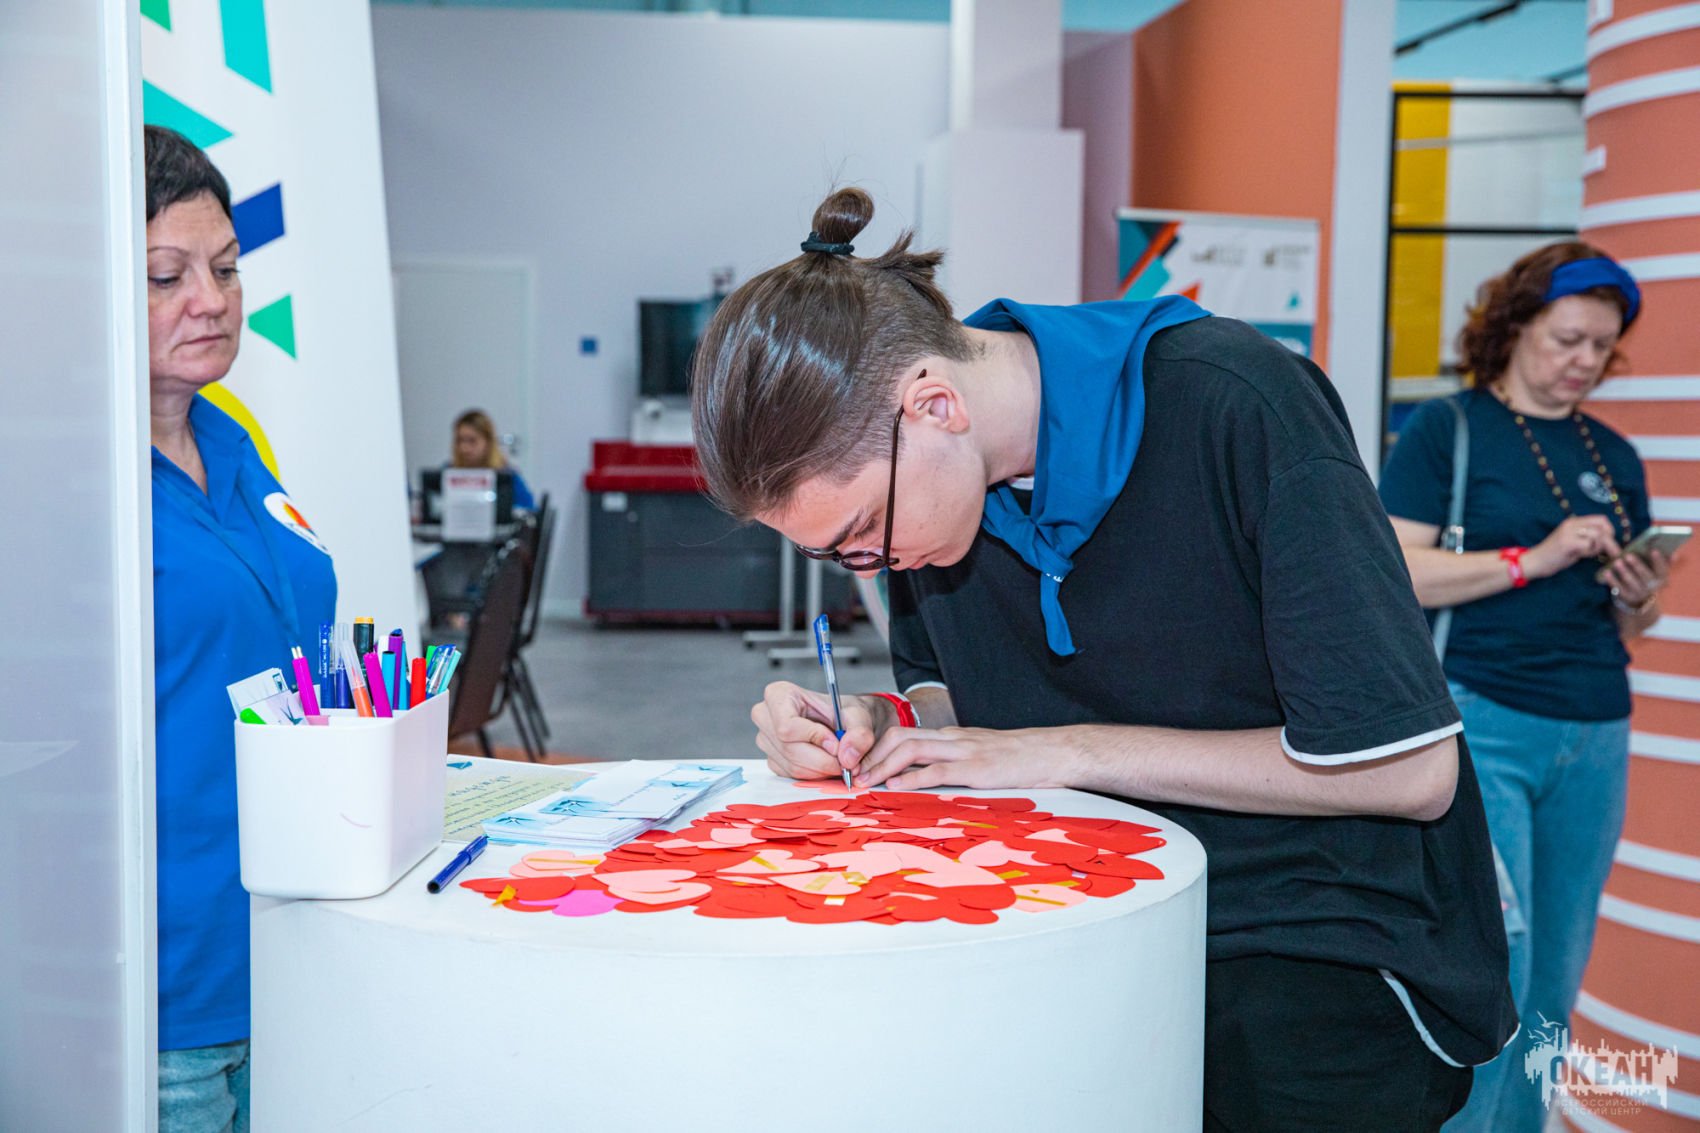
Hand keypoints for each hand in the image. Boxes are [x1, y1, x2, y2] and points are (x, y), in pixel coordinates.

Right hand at [751, 682, 877, 780]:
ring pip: (792, 766)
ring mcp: (766, 740)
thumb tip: (848, 757)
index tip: (836, 743)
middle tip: (844, 758)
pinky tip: (824, 761)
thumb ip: (859, 732)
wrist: (843, 722)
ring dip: (821, 769)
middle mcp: (765, 716)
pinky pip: (792, 776)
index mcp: (779, 695)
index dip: (814, 738)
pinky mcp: (772, 760)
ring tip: (837, 758)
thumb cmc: (844, 712)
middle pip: (789, 749)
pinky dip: (814, 775)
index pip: (787, 726)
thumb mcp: (858, 715)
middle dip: (822, 759)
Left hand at [856, 725, 1080, 790]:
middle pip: (899, 737)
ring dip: (883, 766)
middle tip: (854, 777)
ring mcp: (962, 751)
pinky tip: (897, 787)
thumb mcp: (979, 755)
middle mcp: (951, 738)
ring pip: (910, 749)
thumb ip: (952, 762)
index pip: (903, 734)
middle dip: (871, 756)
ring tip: (867, 783)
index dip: (876, 749)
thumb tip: (923, 778)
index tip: (860, 767)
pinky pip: (936, 770)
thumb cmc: (1017, 758)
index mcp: (950, 736)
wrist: (1051, 753)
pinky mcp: (975, 768)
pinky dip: (912, 778)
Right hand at [1524, 515, 1621, 578]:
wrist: (1534, 562)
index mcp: (1573, 522)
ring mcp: (1568, 532)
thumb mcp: (1573, 543)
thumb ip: (1587, 539)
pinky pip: (1588, 544)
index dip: (1609, 530)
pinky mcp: (1567, 543)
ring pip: (1597, 535)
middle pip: (1602, 526)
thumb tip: (1608, 541)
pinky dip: (1590, 552)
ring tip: (1589, 554)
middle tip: (1609, 552)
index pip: (1601, 519)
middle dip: (1609, 540)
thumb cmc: (1554, 556)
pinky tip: (1581, 556)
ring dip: (1598, 548)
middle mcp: (1571, 524)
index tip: (1608, 542)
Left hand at [1603, 547, 1670, 610]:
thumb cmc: (1648, 575)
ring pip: (1631, 581)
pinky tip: (1607, 571)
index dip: (1659, 560)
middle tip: (1628, 555)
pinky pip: (1618, 588)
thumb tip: (1674, 554)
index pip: (1663, 569)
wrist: (1640, 597)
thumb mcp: (1657, 570)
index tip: (1653, 550)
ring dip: (1623, 571)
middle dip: (1637, 565)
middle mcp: (1652, 587)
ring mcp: (1639, 593)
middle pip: (1645, 575)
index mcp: (1662, 578)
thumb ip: (1663, 561)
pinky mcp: (1626, 597)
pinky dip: (1612, 580)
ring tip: (1617, 562)